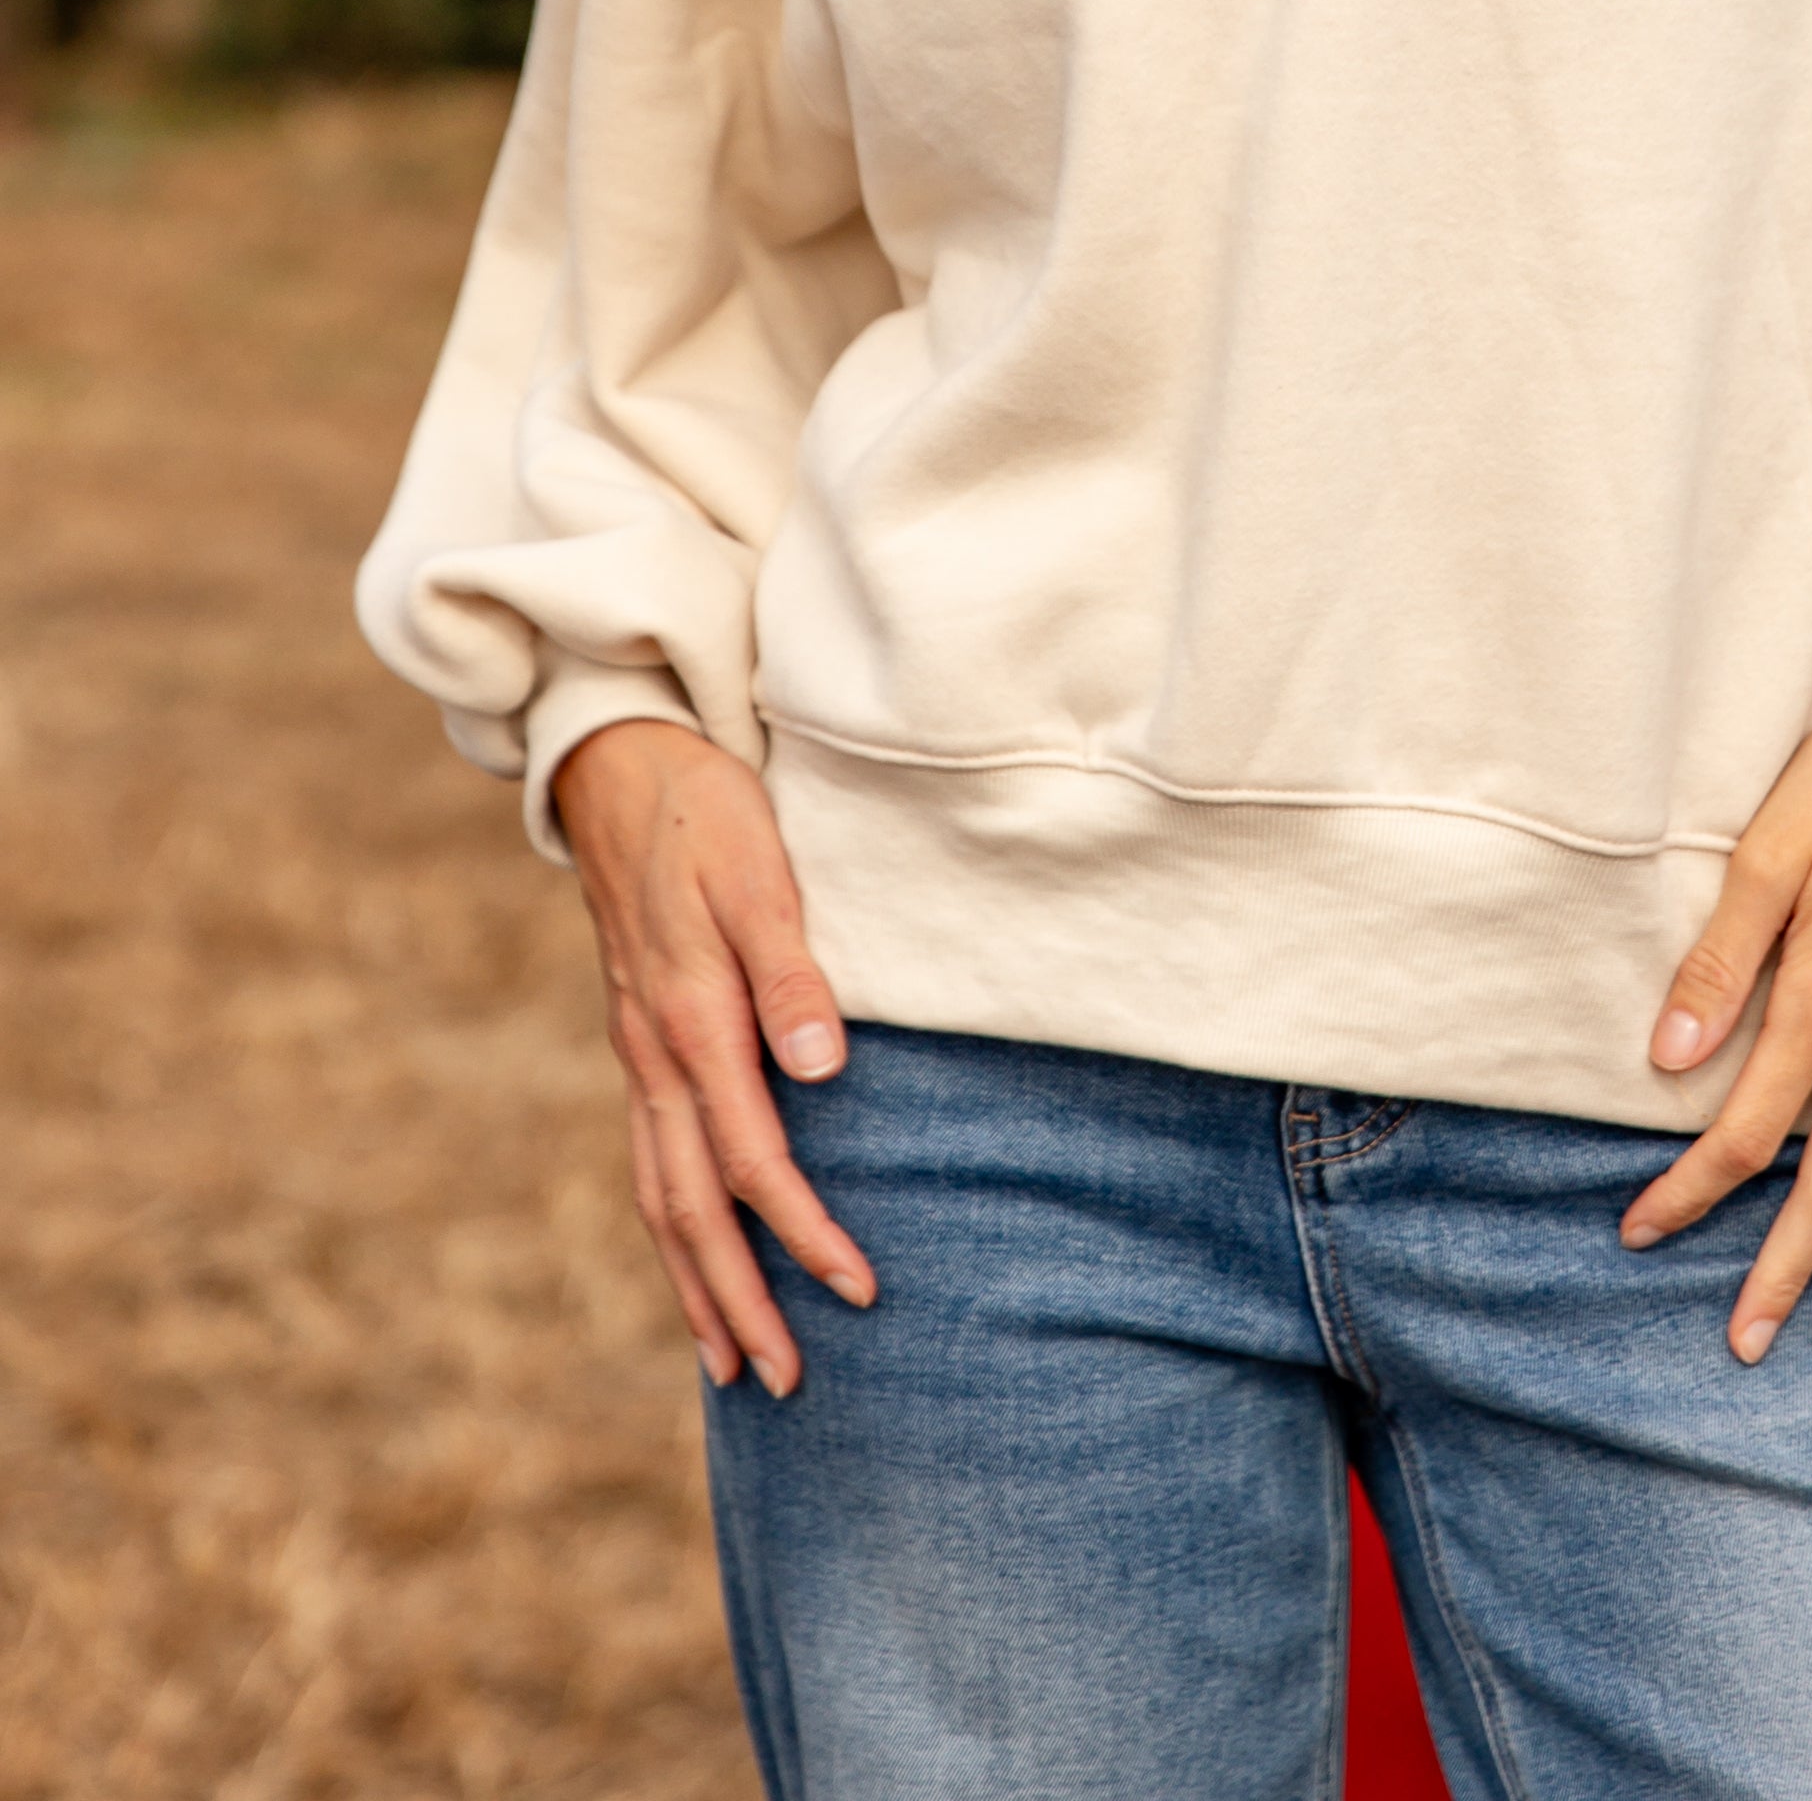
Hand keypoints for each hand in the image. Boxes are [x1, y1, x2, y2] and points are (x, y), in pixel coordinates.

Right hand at [550, 717, 875, 1396]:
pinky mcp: (638, 1044)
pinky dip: (671, 1231)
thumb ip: (789, 970)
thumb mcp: (758, 868)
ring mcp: (637, 1054)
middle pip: (693, 1207)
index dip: (803, 1232)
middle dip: (739, 1300)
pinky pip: (649, 1162)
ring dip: (696, 1286)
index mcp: (691, 1018)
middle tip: (787, 1383)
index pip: (752, 1159)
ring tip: (732, 1366)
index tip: (857, 1289)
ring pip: (659, 1198)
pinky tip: (694, 1264)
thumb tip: (822, 1070)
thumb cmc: (704, 809)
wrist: (619, 764)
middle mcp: (654, 1054)